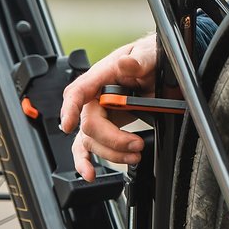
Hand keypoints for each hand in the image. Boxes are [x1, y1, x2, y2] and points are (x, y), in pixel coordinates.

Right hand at [60, 33, 157, 181]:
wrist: (160, 68)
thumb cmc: (149, 57)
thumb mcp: (150, 55)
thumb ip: (139, 60)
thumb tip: (125, 64)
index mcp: (103, 75)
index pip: (79, 91)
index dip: (70, 108)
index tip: (69, 125)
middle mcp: (95, 96)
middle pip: (89, 124)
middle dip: (112, 139)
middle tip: (136, 145)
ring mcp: (98, 113)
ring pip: (91, 140)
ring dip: (111, 153)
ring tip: (135, 155)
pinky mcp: (105, 127)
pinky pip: (87, 147)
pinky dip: (85, 162)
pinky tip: (90, 174)